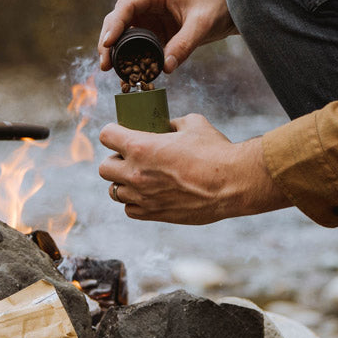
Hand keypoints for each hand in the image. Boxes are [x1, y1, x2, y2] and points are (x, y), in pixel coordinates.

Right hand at [97, 0, 235, 74]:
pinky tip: (129, 72)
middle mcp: (149, 3)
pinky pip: (140, 44)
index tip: (108, 44)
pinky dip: (133, 57)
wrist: (234, 7)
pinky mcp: (158, 31)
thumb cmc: (218, 6)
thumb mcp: (201, 25)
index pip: (126, 6)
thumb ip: (183, 45)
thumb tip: (165, 68)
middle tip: (105, 64)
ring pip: (126, 33)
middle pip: (119, 20)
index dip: (114, 25)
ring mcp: (152, 17)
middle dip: (109, 41)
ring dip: (117, 51)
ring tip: (112, 71)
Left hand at [98, 114, 290, 223]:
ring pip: (114, 191)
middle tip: (130, 158)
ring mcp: (143, 196)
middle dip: (115, 160)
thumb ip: (173, 124)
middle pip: (104, 167)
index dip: (113, 132)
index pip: (106, 135)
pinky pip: (130, 210)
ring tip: (140, 178)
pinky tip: (149, 194)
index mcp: (141, 146)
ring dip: (123, 183)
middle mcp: (136, 173)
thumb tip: (167, 126)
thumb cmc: (216, 151)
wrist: (233, 183)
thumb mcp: (193, 124)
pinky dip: (135, 202)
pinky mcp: (154, 214)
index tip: (120, 134)